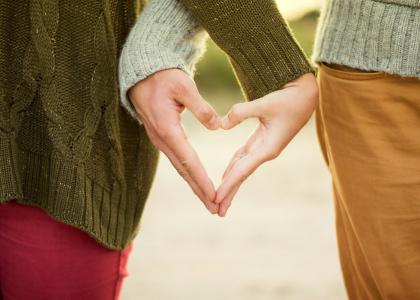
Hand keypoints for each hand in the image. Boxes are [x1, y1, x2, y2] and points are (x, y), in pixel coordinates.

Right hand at [128, 68, 220, 213]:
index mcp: (168, 129)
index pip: (189, 160)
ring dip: (194, 185)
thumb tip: (218, 126)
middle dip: (200, 191)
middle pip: (184, 171)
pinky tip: (196, 181)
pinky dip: (188, 173)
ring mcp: (160, 140)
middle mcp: (162, 139)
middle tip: (215, 209)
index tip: (214, 195)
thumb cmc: (163, 77)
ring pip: (180, 168)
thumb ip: (201, 107)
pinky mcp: (161, 137)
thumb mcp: (184, 86)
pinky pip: (177, 160)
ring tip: (209, 201)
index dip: (202, 179)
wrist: (141, 73)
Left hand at [215, 73, 318, 216]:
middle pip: (242, 176)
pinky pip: (244, 158)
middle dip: (229, 193)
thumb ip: (241, 113)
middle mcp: (266, 152)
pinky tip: (226, 175)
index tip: (216, 199)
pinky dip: (234, 167)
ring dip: (230, 183)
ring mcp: (264, 148)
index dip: (228, 185)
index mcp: (268, 148)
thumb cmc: (289, 99)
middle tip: (216, 211)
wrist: (306, 94)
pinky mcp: (262, 140)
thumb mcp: (265, 103)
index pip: (242, 170)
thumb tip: (220, 125)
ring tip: (219, 198)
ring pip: (242, 168)